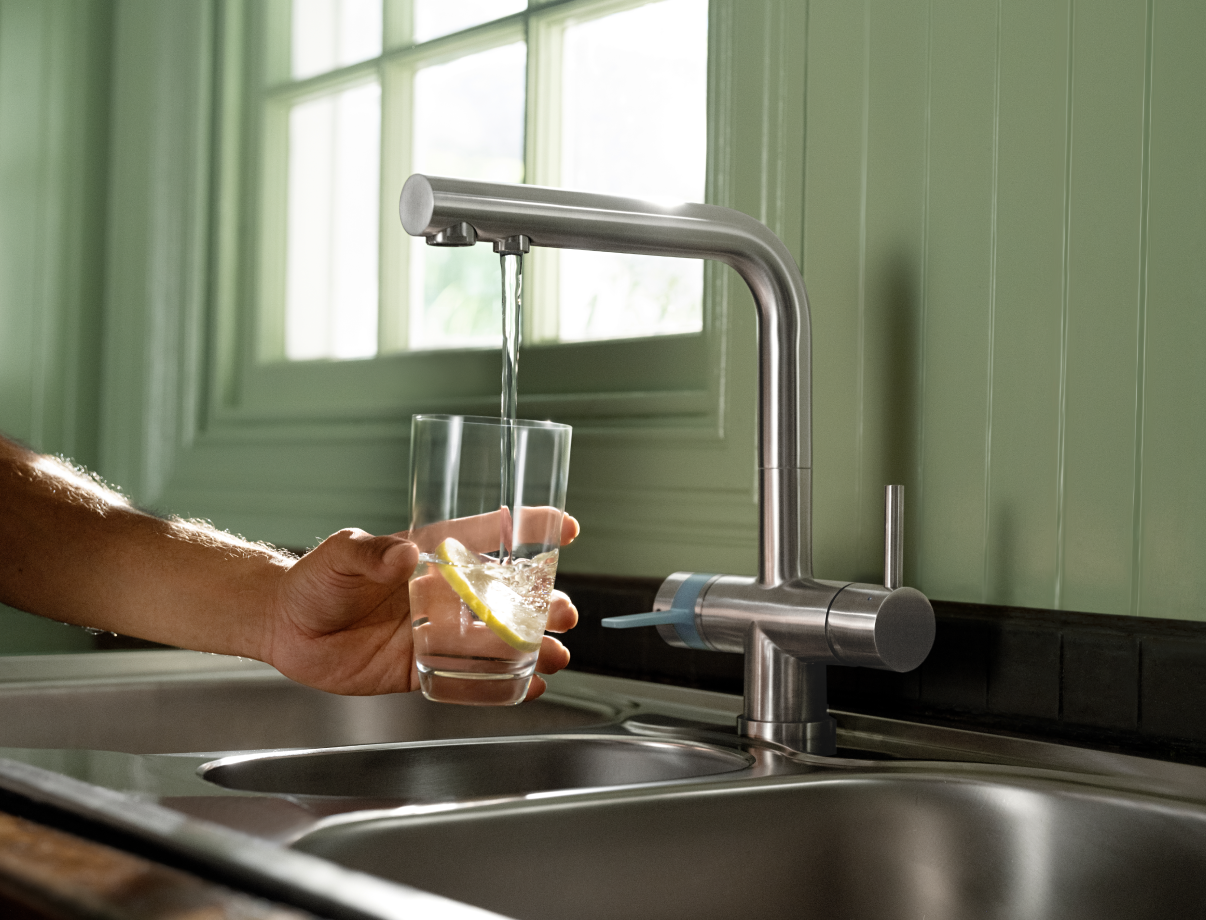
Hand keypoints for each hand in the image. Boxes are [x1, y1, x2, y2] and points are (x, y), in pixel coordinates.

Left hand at [263, 513, 579, 697]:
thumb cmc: (315, 579)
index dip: (530, 529)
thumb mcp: (342, 554)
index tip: (566, 528)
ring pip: (494, 641)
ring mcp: (435, 632)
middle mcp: (442, 594)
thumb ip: (372, 554)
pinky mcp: (421, 669)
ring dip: (529, 646)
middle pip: (505, 597)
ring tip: (555, 654)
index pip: (488, 537)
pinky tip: (527, 687)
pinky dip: (500, 685)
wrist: (285, 626)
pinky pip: (467, 679)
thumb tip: (404, 555)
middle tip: (563, 612)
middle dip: (541, 604)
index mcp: (431, 555)